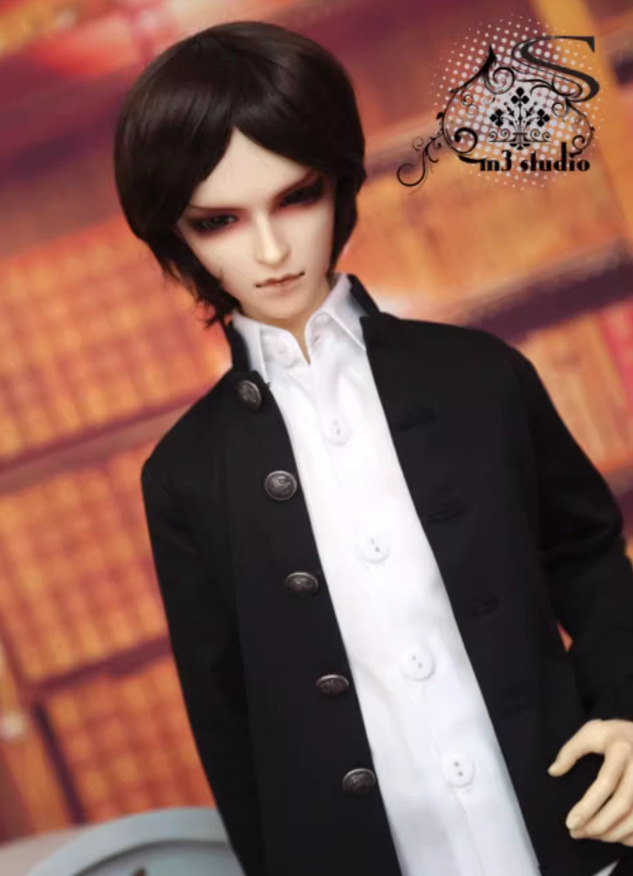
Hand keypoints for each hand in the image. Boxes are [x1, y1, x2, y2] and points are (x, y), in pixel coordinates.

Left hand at [548, 718, 632, 844]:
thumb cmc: (617, 734)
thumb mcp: (592, 731)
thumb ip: (571, 750)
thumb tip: (553, 772)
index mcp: (621, 750)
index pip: (605, 783)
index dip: (588, 806)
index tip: (570, 822)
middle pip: (622, 805)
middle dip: (598, 825)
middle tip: (576, 833)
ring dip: (612, 834)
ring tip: (590, 835)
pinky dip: (629, 836)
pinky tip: (612, 836)